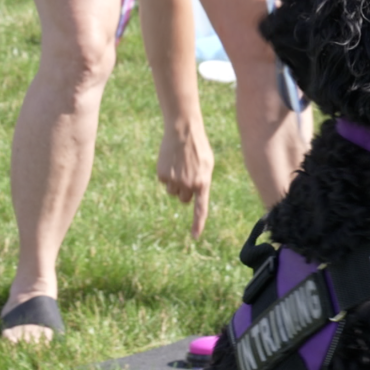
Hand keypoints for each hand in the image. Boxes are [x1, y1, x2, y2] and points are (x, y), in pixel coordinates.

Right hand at [157, 121, 214, 238]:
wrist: (183, 132)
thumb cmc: (198, 148)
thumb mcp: (207, 165)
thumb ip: (202, 182)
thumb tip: (194, 196)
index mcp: (203, 183)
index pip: (201, 208)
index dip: (198, 223)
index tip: (195, 237)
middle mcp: (188, 185)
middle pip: (184, 200)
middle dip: (185, 191)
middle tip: (187, 175)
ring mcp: (174, 181)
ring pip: (172, 192)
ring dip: (175, 184)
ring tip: (180, 167)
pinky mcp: (162, 175)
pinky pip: (164, 183)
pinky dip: (166, 175)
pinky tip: (171, 163)